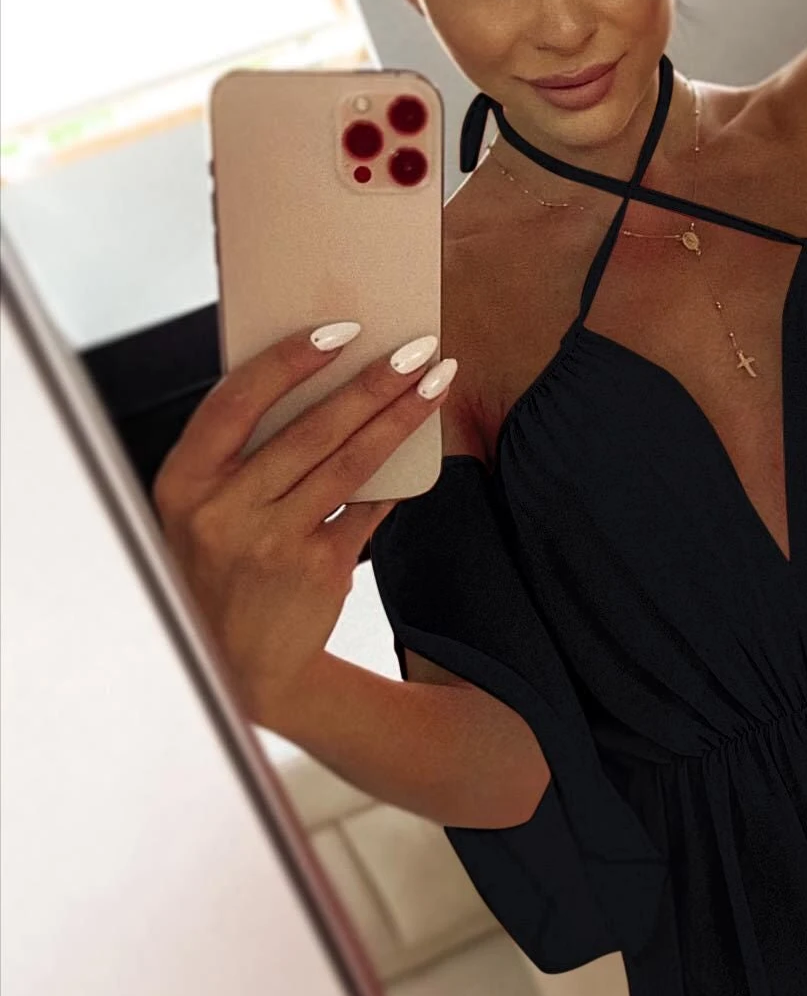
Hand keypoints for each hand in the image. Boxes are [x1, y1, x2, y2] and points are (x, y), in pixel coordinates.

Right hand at [152, 324, 455, 725]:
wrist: (240, 665)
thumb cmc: (222, 568)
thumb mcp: (203, 512)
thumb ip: (238, 456)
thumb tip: (318, 377)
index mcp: (183, 482)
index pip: (235, 402)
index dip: (287, 361)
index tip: (338, 330)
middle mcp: (222, 511)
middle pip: (311, 429)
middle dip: (371, 382)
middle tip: (416, 349)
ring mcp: (271, 543)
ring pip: (350, 463)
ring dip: (399, 417)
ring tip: (434, 383)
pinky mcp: (317, 570)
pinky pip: (367, 508)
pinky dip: (396, 476)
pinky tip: (422, 446)